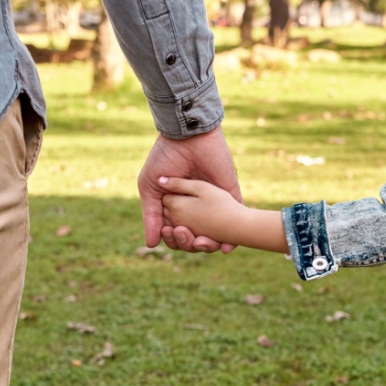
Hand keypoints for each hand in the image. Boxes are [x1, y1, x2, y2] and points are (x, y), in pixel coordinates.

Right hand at [137, 125, 241, 252]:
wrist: (187, 137)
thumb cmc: (165, 158)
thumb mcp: (151, 188)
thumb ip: (151, 216)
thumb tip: (151, 245)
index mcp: (176, 206)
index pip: (175, 234)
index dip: (173, 239)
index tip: (170, 233)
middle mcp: (195, 208)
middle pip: (194, 238)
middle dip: (188, 243)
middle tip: (184, 235)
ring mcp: (213, 203)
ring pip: (214, 235)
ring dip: (208, 246)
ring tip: (200, 243)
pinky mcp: (230, 195)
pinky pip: (235, 220)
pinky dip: (232, 239)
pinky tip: (226, 248)